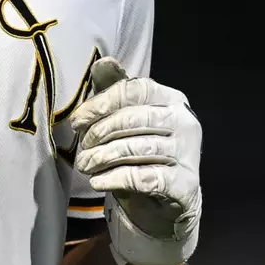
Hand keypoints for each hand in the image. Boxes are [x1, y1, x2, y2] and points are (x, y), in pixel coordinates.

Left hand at [71, 57, 202, 264]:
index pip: (135, 90)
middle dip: (99, 133)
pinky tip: (98, 181)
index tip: (76, 120)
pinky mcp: (185, 184)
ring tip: (85, 165)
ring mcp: (188, 153)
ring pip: (137, 148)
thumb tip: (103, 61)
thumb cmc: (141, 153)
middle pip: (133, 119)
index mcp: (171, 99)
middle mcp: (185, 122)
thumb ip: (114, 89)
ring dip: (103, 157)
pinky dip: (115, 178)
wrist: (166, 202)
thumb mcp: (126, 118)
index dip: (102, 103)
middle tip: (81, 148)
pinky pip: (144, 177)